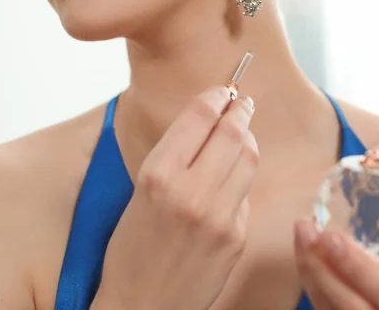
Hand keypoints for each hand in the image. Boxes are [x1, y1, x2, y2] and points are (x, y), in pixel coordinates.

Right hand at [93, 86, 257, 309]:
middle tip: (243, 102)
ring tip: (244, 134)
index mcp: (158, 176)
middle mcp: (192, 191)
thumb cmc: (130, 252)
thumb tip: (204, 128)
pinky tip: (232, 180)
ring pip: (249, 159)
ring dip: (248, 140)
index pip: (198, 118)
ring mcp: (220, 215)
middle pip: (232, 133)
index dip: (215, 97)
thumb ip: (172, 159)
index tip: (222, 91)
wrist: (142, 306)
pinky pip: (246, 194)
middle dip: (240, 110)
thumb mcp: (138, 194)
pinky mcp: (237, 236)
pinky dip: (241, 180)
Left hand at [294, 175, 378, 309]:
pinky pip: (324, 309)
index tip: (331, 236)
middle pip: (350, 305)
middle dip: (322, 268)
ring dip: (311, 272)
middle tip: (305, 227)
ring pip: (329, 309)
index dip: (360, 268)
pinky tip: (304, 254)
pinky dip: (312, 282)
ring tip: (302, 233)